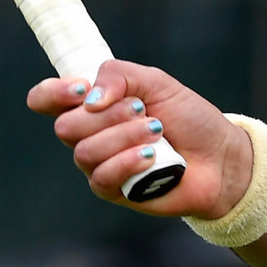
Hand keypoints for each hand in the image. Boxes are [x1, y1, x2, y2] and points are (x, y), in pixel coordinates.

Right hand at [26, 62, 254, 216]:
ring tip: (157, 132)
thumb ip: (119, 75)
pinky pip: (102, 177)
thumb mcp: (157, 82)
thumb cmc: (189, 118)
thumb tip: (89, 98)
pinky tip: (152, 155)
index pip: (46, 99)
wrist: (220, 156)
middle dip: (107, 115)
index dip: (52, 93)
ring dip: (124, 136)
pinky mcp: (114, 190)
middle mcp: (90, 135)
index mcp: (94, 105)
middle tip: (143, 110)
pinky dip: (127, 161)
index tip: (80, 89)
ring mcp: (99, 164)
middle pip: (65, 126)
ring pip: (85, 151)